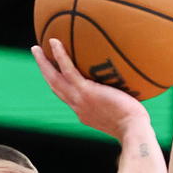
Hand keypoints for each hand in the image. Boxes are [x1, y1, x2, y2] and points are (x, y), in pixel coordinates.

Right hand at [31, 37, 152, 141]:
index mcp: (84, 112)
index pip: (68, 97)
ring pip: (54, 79)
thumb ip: (122, 101)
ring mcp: (79, 100)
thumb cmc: (136, 125)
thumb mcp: (125, 113)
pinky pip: (68, 70)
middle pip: (55, 87)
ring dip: (43, 63)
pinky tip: (55, 42)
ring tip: (37, 48)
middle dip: (45, 72)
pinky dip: (60, 56)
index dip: (60, 85)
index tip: (56, 75)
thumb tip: (133, 89)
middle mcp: (78, 106)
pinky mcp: (86, 92)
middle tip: (38, 57)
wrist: (133, 131)